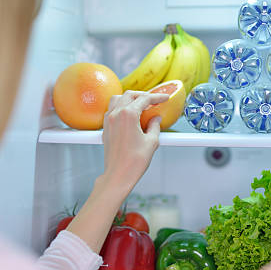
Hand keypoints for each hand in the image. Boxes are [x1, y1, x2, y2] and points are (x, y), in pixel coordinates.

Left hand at [66, 90, 166, 252]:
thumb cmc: (134, 161)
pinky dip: (121, 106)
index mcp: (128, 115)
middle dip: (143, 96)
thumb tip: (156, 119)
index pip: (144, 99)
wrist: (118, 174)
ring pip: (118, 99)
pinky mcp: (105, 127)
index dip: (157, 97)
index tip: (164, 98)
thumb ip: (155, 126)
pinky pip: (112, 109)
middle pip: (130, 95)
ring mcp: (108, 120)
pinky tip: (129, 114)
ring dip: (130, 98)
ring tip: (141, 105)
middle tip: (154, 101)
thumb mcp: (152, 142)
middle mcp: (116, 114)